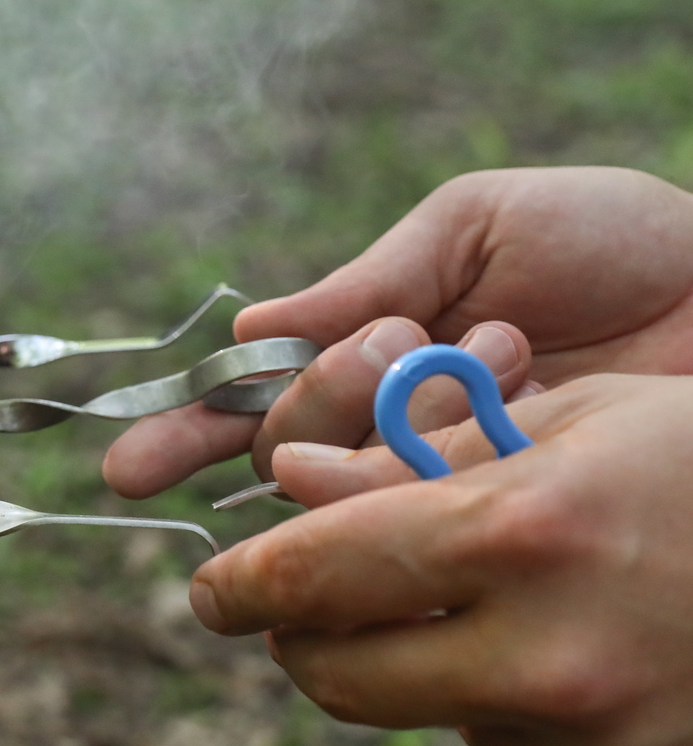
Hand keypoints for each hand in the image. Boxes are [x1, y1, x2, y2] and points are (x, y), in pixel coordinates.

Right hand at [105, 167, 692, 497]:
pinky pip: (434, 511)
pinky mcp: (512, 521)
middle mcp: (397, 428)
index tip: (127, 471)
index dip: (185, 433)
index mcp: (372, 351)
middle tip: (401, 346)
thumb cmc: (619, 243)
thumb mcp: (478, 224)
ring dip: (407, 410)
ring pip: (352, 484)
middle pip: (287, 446)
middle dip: (321, 399)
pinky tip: (518, 379)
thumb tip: (247, 332)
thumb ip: (365, 278)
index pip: (253, 401)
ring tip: (508, 347)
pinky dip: (459, 445)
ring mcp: (453, 479)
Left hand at [187, 375, 692, 745]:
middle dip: (305, 639)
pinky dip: (540, 730)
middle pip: (338, 676)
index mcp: (526, 536)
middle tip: (311, 612)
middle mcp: (552, 660)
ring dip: (449, 672)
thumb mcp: (593, 419)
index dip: (239, 580)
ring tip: (536, 614)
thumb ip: (433, 451)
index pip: (310, 574)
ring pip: (440, 722)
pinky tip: (610, 674)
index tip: (210, 586)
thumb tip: (293, 479)